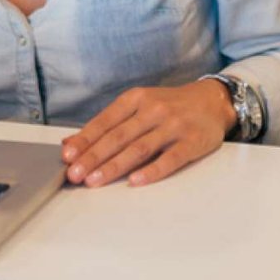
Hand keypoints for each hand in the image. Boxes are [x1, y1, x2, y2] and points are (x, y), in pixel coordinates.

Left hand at [60, 81, 235, 188]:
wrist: (212, 101)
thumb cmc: (169, 106)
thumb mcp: (138, 105)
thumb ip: (108, 124)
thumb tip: (71, 143)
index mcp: (136, 99)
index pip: (105, 121)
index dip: (85, 140)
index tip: (67, 157)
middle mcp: (153, 110)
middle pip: (118, 136)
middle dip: (93, 157)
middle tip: (74, 174)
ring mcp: (174, 126)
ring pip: (139, 148)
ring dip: (114, 166)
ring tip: (94, 181)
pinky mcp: (192, 142)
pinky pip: (170, 158)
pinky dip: (152, 171)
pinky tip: (135, 181)